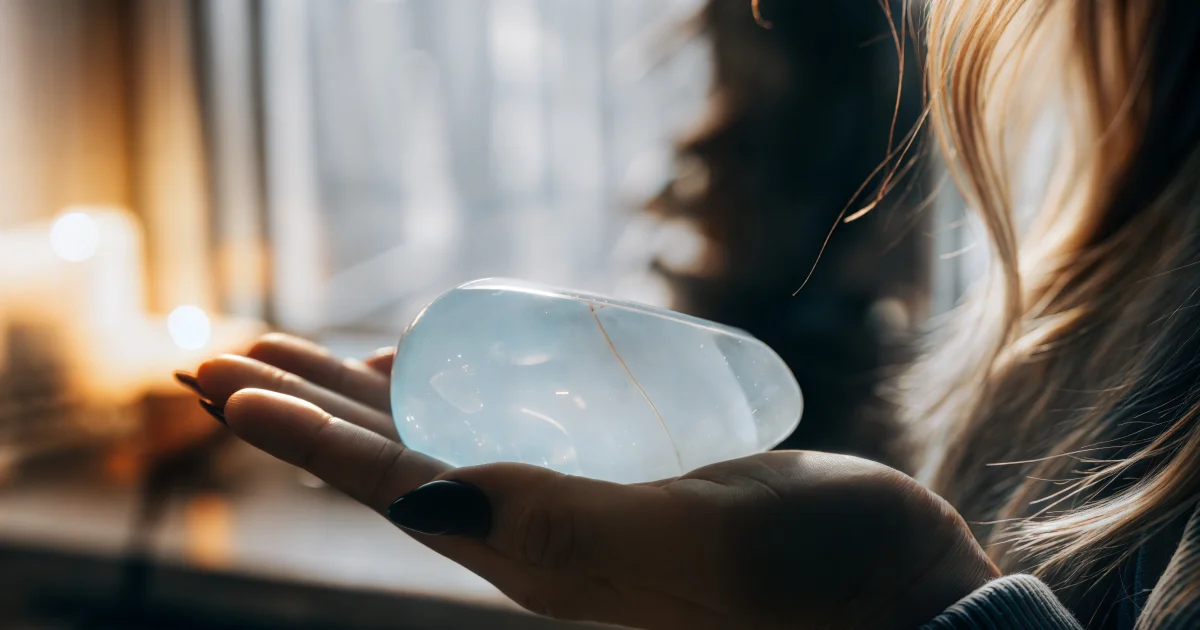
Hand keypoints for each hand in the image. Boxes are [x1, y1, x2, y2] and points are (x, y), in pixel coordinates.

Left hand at [185, 333, 996, 629]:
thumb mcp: (680, 542)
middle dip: (303, 406)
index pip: (389, 484)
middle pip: (394, 458)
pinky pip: (516, 427)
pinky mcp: (626, 478)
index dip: (299, 436)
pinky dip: (464, 389)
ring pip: (446, 437)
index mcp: (538, 552)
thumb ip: (563, 523)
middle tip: (223, 348)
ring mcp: (581, 504)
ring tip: (309, 352)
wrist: (895, 595)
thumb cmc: (807, 575)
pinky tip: (447, 362)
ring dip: (365, 395)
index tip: (223, 383)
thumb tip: (428, 508)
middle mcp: (541, 533)